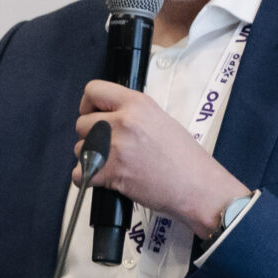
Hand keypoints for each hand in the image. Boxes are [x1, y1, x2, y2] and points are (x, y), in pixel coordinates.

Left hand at [76, 81, 248, 236]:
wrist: (198, 187)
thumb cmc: (186, 159)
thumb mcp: (161, 120)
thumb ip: (132, 114)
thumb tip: (109, 116)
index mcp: (137, 104)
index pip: (93, 90)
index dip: (88, 104)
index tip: (93, 114)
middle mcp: (123, 121)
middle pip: (82, 123)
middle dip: (90, 136)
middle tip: (108, 146)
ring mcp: (114, 147)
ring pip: (80, 149)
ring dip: (90, 158)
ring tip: (114, 164)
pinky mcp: (110, 172)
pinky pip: (79, 173)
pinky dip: (87, 178)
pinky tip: (104, 179)